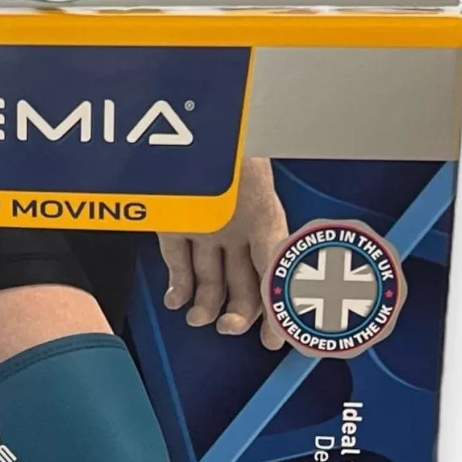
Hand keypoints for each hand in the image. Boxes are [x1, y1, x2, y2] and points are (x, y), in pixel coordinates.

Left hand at [157, 156, 288, 348]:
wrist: (185, 122)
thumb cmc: (230, 148)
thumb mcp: (258, 200)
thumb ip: (277, 251)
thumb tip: (286, 296)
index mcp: (265, 218)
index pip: (276, 274)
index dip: (279, 307)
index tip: (278, 338)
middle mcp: (238, 229)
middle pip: (245, 284)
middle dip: (242, 313)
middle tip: (233, 328)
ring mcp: (206, 230)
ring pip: (212, 282)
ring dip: (208, 308)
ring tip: (199, 318)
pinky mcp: (175, 228)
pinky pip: (178, 267)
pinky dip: (177, 290)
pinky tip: (177, 303)